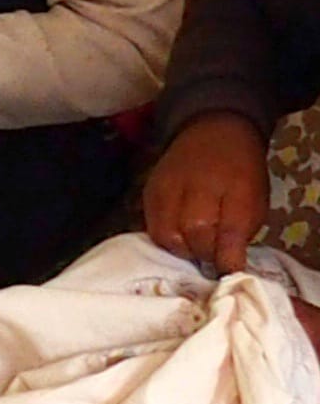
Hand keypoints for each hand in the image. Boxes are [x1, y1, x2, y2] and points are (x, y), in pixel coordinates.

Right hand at [143, 112, 269, 273]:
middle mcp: (196, 185)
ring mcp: (167, 188)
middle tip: (212, 256)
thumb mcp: (255, 199)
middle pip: (192, 234)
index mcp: (233, 187)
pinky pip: (151, 226)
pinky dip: (165, 237)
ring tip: (194, 247)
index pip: (227, 232)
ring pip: (166, 234)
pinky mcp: (148, 192)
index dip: (227, 258)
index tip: (229, 271)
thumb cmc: (241, 170)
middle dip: (203, 253)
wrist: (214, 132)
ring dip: (181, 249)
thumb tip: (228, 265)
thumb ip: (241, 232)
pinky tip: (178, 236)